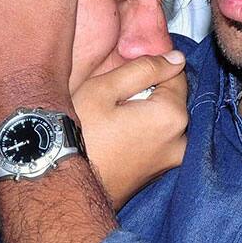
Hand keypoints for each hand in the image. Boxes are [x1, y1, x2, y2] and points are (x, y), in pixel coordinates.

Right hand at [73, 51, 188, 209]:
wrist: (61, 184)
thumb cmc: (77, 136)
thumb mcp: (103, 89)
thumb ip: (143, 68)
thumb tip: (175, 58)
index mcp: (171, 116)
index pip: (176, 72)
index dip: (151, 64)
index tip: (125, 70)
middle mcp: (180, 141)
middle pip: (171, 96)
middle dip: (148, 90)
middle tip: (113, 96)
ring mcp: (170, 161)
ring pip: (164, 117)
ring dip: (145, 110)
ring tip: (113, 117)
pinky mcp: (158, 173)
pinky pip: (158, 138)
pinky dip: (143, 130)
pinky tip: (116, 133)